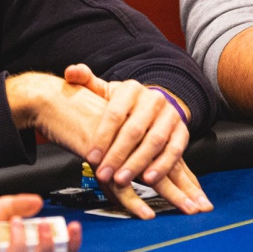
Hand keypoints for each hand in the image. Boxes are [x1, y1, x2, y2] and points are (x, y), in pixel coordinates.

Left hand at [63, 65, 211, 217]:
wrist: (153, 107)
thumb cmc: (122, 105)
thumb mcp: (103, 91)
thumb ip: (85, 80)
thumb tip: (70, 72)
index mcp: (131, 89)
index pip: (115, 113)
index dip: (102, 137)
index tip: (91, 157)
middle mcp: (153, 99)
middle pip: (135, 130)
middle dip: (118, 155)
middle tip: (104, 174)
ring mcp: (170, 115)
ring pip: (155, 141)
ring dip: (137, 163)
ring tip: (122, 179)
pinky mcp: (182, 131)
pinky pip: (174, 150)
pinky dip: (162, 166)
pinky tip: (148, 178)